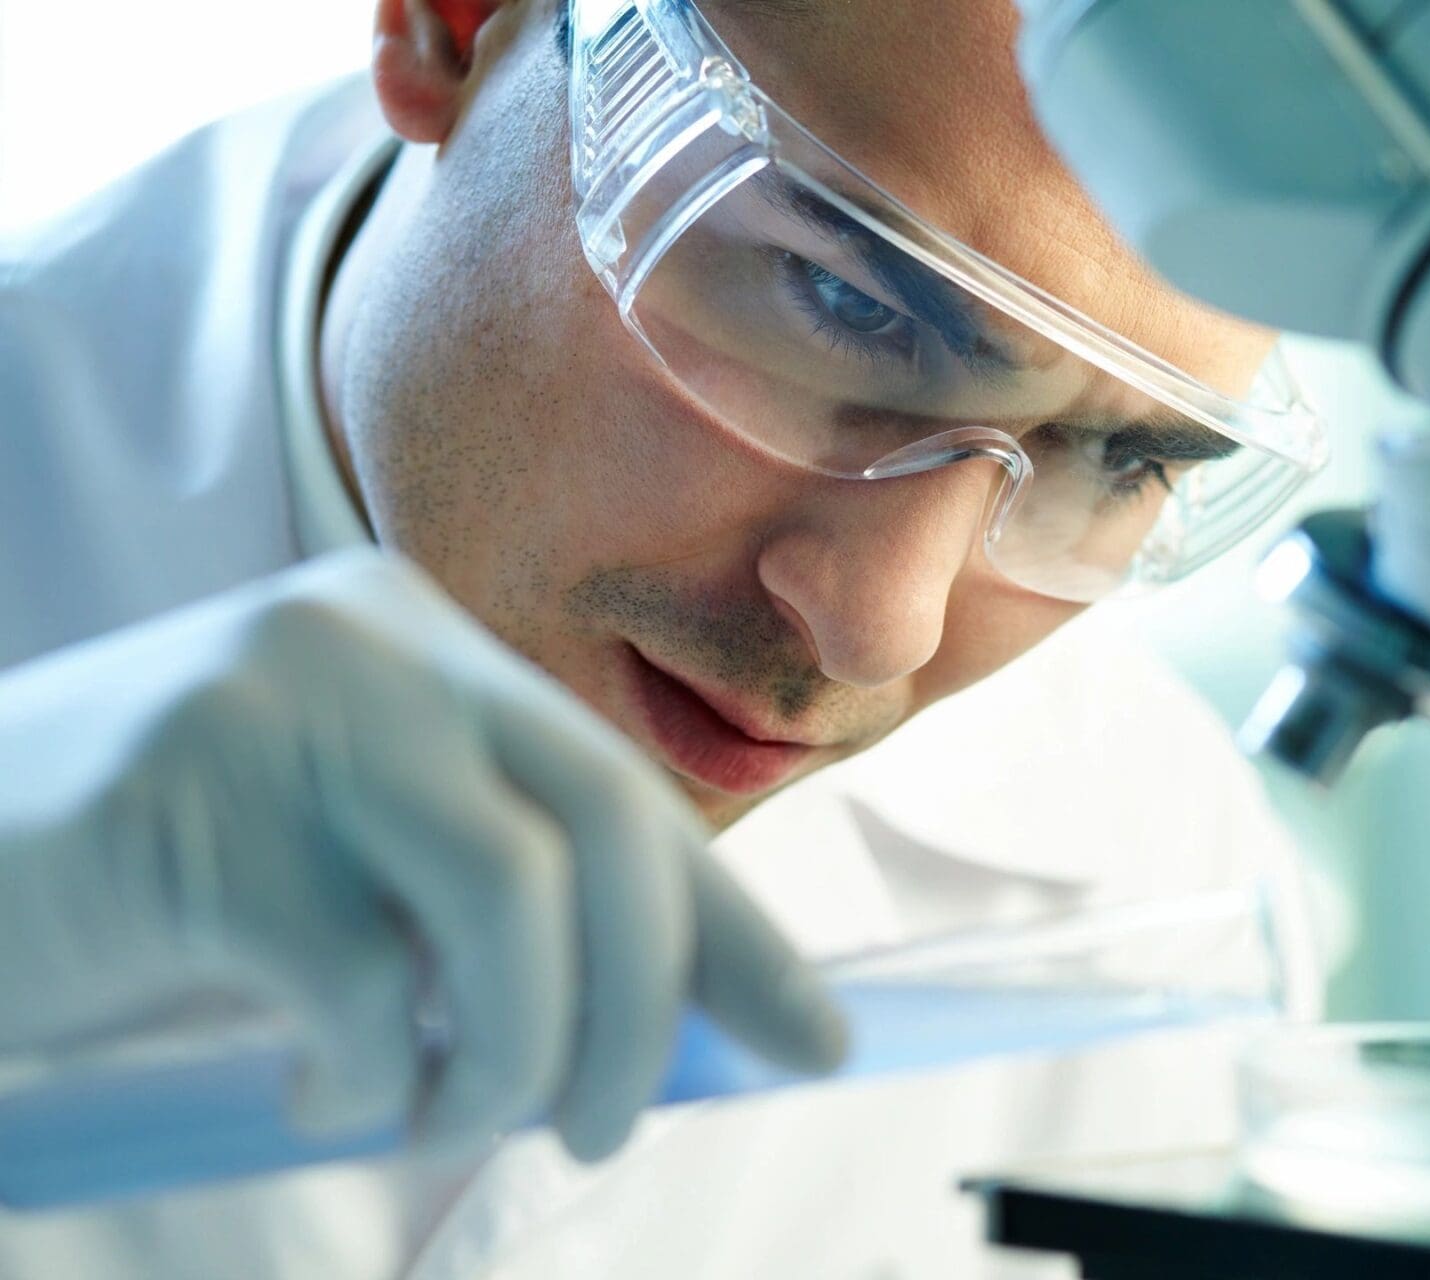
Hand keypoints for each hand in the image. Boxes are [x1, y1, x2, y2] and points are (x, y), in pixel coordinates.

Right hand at [0, 549, 844, 1160]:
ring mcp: (280, 704)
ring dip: (515, 1055)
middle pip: (606, 821)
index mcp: (427, 647)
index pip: (629, 794)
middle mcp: (372, 641)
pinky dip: (368, 1075)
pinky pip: (361, 977)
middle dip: (647, 1006)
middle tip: (607, 1126)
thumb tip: (673, 1031)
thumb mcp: (356, 883)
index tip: (814, 1042)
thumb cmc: (162, 897)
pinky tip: (311, 1088)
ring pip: (510, 896)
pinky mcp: (191, 797)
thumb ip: (495, 923)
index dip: (735, 932)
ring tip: (443, 1115)